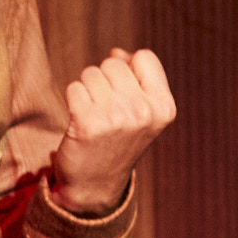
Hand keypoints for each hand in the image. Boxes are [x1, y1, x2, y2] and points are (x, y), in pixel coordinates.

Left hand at [50, 48, 174, 212]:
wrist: (95, 184)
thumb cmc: (117, 141)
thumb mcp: (142, 111)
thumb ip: (136, 77)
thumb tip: (117, 52)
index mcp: (164, 107)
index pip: (145, 57)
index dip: (130, 69)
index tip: (126, 93)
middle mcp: (143, 112)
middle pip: (114, 63)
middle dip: (105, 80)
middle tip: (107, 110)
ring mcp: (116, 117)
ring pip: (91, 73)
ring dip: (87, 90)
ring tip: (94, 116)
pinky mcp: (87, 123)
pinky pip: (74, 88)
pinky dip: (73, 101)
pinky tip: (80, 122)